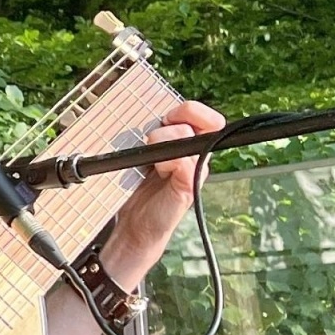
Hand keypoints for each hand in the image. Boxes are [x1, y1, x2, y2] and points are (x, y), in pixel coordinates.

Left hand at [101, 99, 225, 285]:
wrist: (135, 225)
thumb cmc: (136, 190)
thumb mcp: (141, 158)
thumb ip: (150, 140)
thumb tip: (145, 123)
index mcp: (183, 143)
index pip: (197, 114)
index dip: (187, 110)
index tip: (168, 117)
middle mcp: (194, 153)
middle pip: (199, 119)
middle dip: (173, 123)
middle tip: (155, 138)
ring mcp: (195, 169)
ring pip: (187, 137)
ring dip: (163, 143)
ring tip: (152, 163)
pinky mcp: (189, 185)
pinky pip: (184, 162)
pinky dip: (167, 162)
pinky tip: (158, 172)